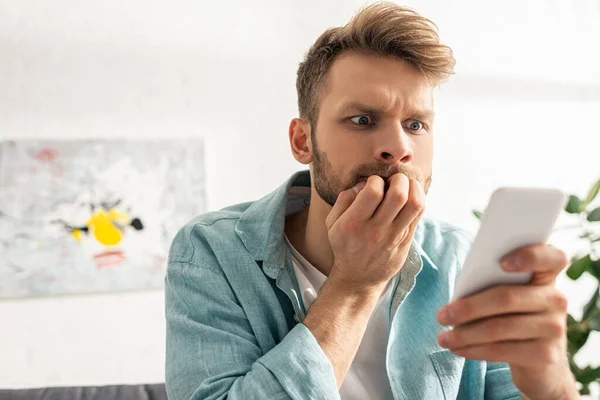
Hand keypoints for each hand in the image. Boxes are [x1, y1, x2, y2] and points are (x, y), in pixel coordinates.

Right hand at [325, 173, 424, 291]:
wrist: (358, 278)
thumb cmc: (345, 246)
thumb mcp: (332, 224)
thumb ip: (344, 199)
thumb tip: (362, 183)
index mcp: (354, 223)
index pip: (373, 192)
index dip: (375, 180)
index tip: (373, 183)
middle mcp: (376, 230)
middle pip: (399, 195)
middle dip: (398, 178)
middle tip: (393, 180)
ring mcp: (394, 237)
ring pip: (415, 205)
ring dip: (413, 187)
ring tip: (405, 185)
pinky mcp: (406, 242)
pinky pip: (419, 215)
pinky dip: (418, 199)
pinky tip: (410, 196)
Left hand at [437, 244, 577, 398]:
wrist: (539, 363)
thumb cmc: (512, 318)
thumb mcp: (508, 298)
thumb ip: (492, 286)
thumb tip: (459, 294)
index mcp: (545, 276)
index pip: (551, 258)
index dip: (530, 256)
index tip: (501, 262)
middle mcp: (556, 300)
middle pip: (507, 298)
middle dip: (467, 308)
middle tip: (441, 316)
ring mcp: (554, 328)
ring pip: (499, 327)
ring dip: (464, 333)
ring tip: (443, 338)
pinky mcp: (546, 355)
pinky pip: (501, 350)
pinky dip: (473, 349)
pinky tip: (457, 349)